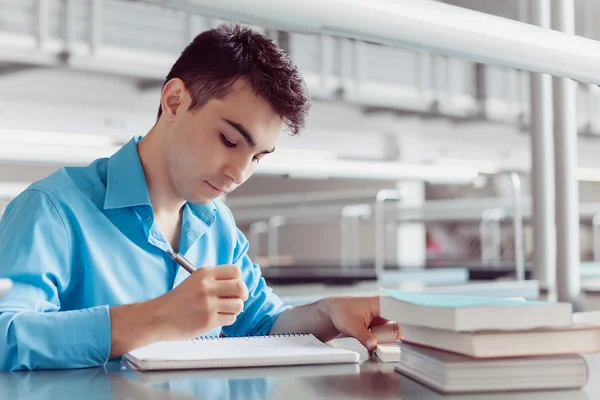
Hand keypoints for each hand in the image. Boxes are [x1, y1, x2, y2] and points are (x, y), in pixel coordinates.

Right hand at [109, 264, 247, 357]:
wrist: (158, 317)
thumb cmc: (177, 300)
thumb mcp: (194, 280)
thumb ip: (214, 280)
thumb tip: (239, 284)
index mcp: (204, 273)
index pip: (235, 270)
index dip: (237, 279)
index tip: (233, 285)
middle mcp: (207, 287)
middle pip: (241, 287)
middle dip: (242, 294)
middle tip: (236, 298)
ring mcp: (208, 304)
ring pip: (238, 304)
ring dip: (234, 308)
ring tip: (223, 309)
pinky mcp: (208, 321)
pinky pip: (231, 318)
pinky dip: (227, 319)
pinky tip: (216, 318)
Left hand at [318, 296, 398, 350]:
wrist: (332, 311)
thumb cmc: (340, 312)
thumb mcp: (352, 327)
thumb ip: (364, 337)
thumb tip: (374, 345)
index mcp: (378, 304)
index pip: (398, 313)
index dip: (402, 325)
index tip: (400, 336)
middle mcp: (382, 308)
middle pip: (396, 324)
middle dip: (393, 336)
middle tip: (387, 346)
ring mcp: (380, 315)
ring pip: (391, 329)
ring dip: (387, 338)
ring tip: (381, 346)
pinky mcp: (377, 322)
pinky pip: (384, 331)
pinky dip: (382, 339)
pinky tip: (376, 344)